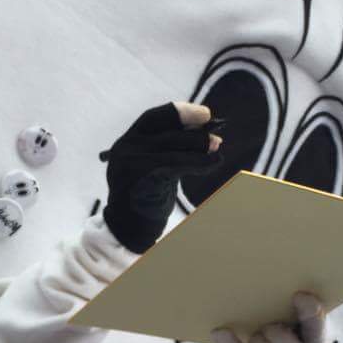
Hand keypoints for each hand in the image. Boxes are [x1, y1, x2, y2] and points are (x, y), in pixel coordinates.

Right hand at [102, 102, 222, 253]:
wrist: (128, 228)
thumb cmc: (146, 198)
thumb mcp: (155, 167)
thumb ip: (171, 150)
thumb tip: (206, 132)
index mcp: (127, 142)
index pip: (153, 118)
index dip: (180, 113)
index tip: (205, 114)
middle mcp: (125, 148)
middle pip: (166, 131)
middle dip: (195, 133)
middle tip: (217, 138)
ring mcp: (131, 162)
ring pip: (173, 147)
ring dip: (200, 147)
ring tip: (217, 148)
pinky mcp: (142, 177)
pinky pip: (176, 164)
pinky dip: (199, 162)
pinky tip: (214, 162)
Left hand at [212, 293, 330, 342]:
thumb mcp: (306, 341)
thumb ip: (300, 321)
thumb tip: (277, 295)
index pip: (316, 329)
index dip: (309, 311)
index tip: (299, 295)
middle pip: (279, 337)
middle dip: (271, 328)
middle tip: (271, 328)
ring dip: (256, 339)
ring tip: (260, 340)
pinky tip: (220, 332)